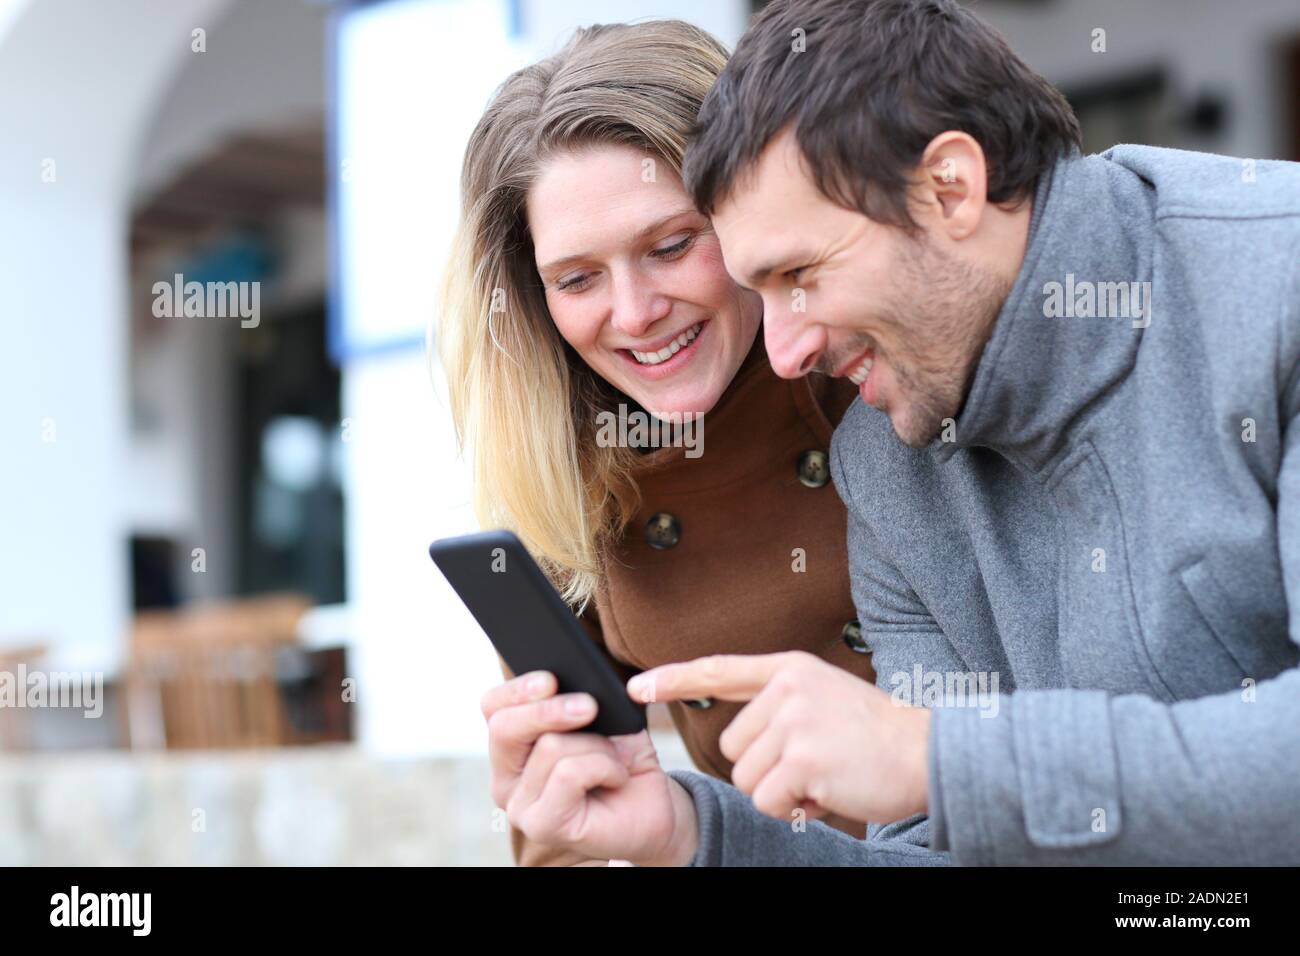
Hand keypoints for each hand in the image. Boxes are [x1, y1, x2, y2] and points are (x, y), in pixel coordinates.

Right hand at [481, 671, 697, 864]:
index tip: (551, 678)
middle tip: (590, 706)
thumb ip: (581, 700)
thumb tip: (573, 686)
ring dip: (597, 746)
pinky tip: (618, 778)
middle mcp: (506, 779)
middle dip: (550, 710)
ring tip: (617, 759)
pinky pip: (569, 772)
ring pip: (550, 745)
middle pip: (505, 726)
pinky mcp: (541, 825)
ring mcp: (520, 806)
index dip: (518, 689)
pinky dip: (605, 766)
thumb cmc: (625, 760)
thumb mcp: (606, 719)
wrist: (655, 809)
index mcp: (513, 747)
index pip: (492, 706)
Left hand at [628, 651, 929, 825]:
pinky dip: (795, 810)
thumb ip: (779, 702)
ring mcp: (796, 722)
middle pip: (732, 747)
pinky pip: (769, 801)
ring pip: (746, 778)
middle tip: (813, 763)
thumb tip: (735, 736)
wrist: (926, 753)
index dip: (675, 679)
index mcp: (790, 669)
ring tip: (822, 776)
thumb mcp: (823, 694)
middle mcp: (788, 689)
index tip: (637, 687)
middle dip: (766, 769)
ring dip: (780, 792)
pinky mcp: (804, 759)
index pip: (720, 670)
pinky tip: (828, 792)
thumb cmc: (875, 734)